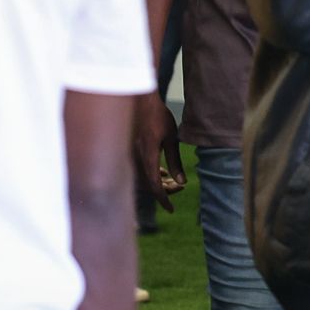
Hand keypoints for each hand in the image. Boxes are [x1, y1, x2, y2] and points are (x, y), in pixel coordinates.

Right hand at [134, 91, 183, 210]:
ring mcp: (128, 155)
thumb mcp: (172, 138)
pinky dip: (151, 173)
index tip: (171, 209)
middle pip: (148, 184)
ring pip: (143, 177)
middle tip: (179, 189)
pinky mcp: (127, 151)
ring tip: (174, 180)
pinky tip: (162, 171)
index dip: (163, 199)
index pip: (154, 185)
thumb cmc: (157, 116)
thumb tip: (181, 182)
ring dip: (158, 181)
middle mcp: (134, 158)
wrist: (137, 99)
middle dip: (164, 189)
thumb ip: (175, 161)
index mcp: (146, 156)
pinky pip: (138, 169)